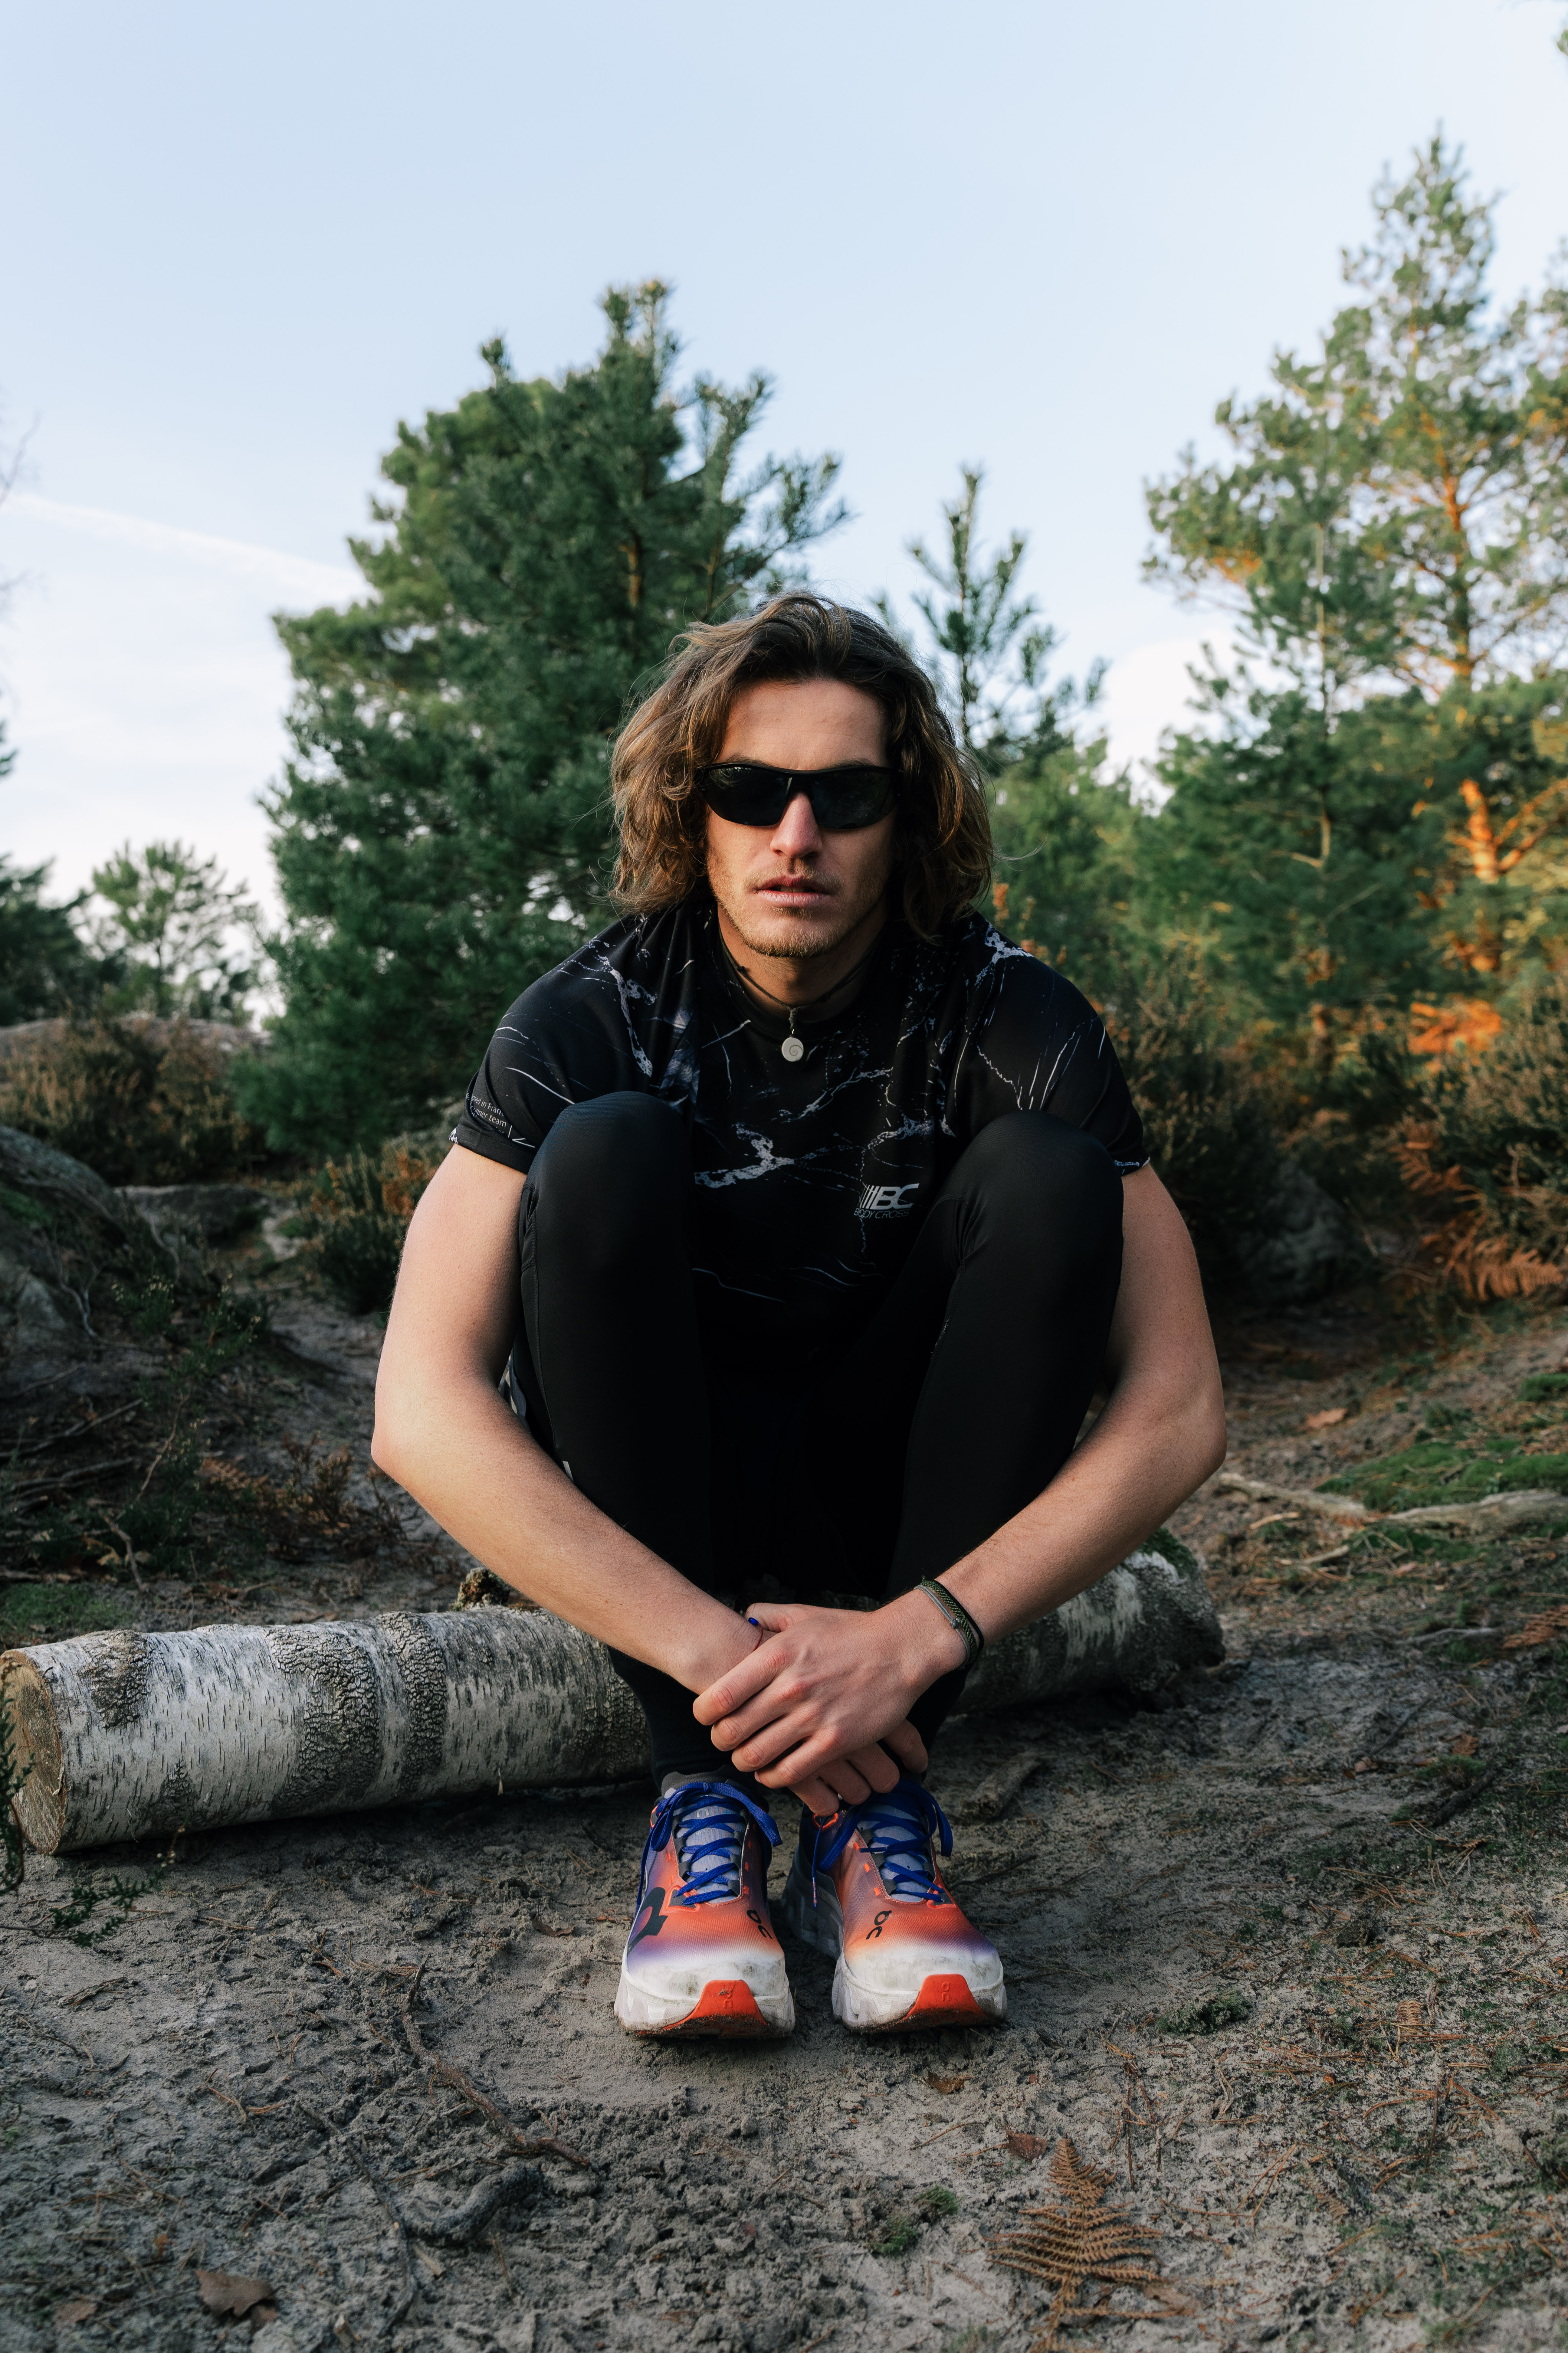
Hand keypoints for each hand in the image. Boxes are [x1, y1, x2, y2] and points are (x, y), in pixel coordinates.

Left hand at [691, 1593, 964, 1808]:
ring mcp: (812, 1717)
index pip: (717, 1697)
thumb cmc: (851, 1632)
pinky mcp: (835, 1741)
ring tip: (748, 1756)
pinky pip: (791, 1772)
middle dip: (721, 1741)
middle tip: (726, 1740)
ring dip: (745, 1761)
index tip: (706, 1717)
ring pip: (756, 1757)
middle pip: (730, 1732)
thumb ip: (768, 1615)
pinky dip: (774, 1777)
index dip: (703, 1714)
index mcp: (775, 1656)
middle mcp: (789, 1688)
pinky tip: (773, 1771)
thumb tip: (744, 1617)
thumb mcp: (804, 1614)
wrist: (901, 1649)